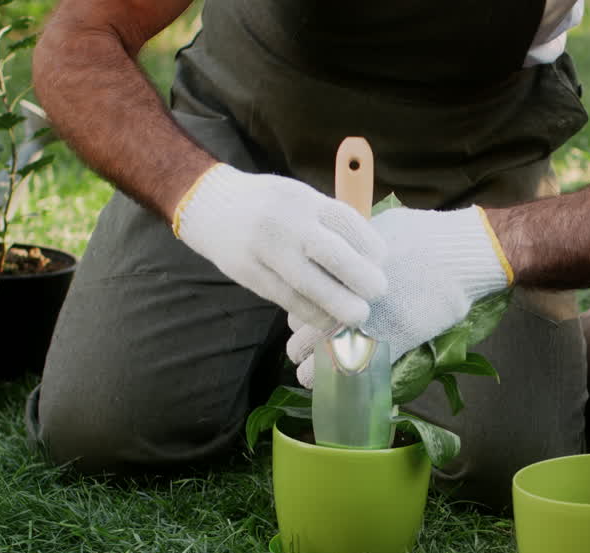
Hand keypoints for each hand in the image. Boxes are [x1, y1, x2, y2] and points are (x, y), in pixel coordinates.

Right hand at [174, 164, 387, 328]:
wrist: (208, 203)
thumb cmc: (268, 204)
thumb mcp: (300, 198)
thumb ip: (329, 222)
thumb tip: (370, 257)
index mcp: (304, 200)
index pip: (347, 223)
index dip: (371, 246)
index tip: (382, 261)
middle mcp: (286, 222)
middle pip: (333, 255)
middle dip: (362, 279)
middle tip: (378, 292)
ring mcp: (266, 248)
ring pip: (309, 284)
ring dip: (338, 305)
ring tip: (357, 315)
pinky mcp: (250, 273)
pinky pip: (287, 299)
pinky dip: (312, 313)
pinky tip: (328, 318)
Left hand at [287, 205, 511, 386]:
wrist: (460, 254)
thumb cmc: (422, 235)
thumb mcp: (374, 233)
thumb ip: (350, 253)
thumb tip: (333, 261)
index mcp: (340, 270)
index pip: (301, 298)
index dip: (299, 312)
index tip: (301, 319)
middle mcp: (349, 297)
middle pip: (305, 328)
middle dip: (301, 342)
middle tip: (300, 350)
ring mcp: (372, 320)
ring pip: (325, 354)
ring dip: (315, 366)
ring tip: (309, 372)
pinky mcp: (396, 340)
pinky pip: (359, 368)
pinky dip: (343, 379)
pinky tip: (334, 385)